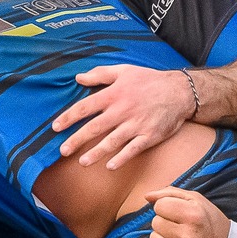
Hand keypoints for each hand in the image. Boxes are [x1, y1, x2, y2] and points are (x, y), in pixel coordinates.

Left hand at [52, 64, 195, 168]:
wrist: (180, 91)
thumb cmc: (149, 81)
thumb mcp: (124, 71)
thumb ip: (100, 74)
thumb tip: (78, 77)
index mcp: (114, 94)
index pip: (86, 107)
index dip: (69, 117)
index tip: (56, 127)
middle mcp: (123, 110)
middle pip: (95, 127)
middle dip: (77, 140)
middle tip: (63, 150)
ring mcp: (137, 125)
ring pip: (112, 141)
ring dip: (96, 153)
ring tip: (82, 162)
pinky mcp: (149, 136)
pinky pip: (133, 150)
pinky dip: (121, 158)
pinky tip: (110, 166)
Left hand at [147, 186, 229, 237]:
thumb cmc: (209, 220)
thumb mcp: (196, 200)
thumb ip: (170, 193)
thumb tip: (147, 196)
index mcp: (193, 215)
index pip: (159, 206)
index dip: (166, 206)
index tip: (177, 211)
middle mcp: (188, 235)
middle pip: (155, 222)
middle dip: (164, 220)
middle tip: (178, 224)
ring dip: (162, 235)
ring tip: (177, 235)